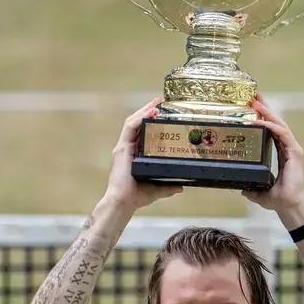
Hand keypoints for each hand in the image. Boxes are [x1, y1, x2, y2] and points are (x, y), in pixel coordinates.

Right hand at [103, 97, 183, 211]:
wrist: (123, 202)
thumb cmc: (136, 197)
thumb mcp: (157, 189)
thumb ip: (168, 186)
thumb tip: (181, 186)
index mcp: (136, 155)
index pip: (143, 132)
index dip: (152, 120)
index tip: (163, 112)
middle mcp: (129, 148)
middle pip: (138, 123)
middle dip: (149, 110)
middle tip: (162, 100)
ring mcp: (124, 147)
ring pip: (133, 122)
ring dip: (144, 110)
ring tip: (157, 102)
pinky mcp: (122, 148)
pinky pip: (129, 128)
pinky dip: (139, 118)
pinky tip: (150, 112)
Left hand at [241, 94, 303, 228]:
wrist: (289, 206)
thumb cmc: (277, 198)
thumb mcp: (257, 190)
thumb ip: (249, 186)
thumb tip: (238, 185)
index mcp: (278, 152)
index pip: (270, 130)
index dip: (262, 117)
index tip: (251, 105)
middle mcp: (286, 147)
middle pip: (275, 123)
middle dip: (265, 108)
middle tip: (254, 95)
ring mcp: (291, 149)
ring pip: (279, 125)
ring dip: (268, 113)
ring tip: (257, 103)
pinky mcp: (295, 153)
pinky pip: (283, 135)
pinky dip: (273, 127)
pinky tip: (263, 122)